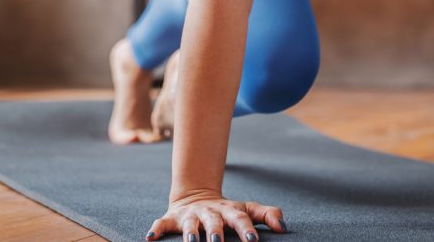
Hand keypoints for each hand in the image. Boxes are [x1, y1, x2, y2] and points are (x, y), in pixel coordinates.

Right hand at [145, 190, 287, 240]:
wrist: (196, 197)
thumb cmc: (227, 212)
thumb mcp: (246, 209)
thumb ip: (266, 215)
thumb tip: (283, 227)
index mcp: (229, 210)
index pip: (240, 218)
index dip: (246, 229)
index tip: (253, 241)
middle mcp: (209, 212)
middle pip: (213, 221)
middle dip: (215, 232)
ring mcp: (190, 216)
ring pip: (189, 224)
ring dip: (190, 233)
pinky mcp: (171, 219)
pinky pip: (161, 224)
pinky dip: (156, 229)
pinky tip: (150, 237)